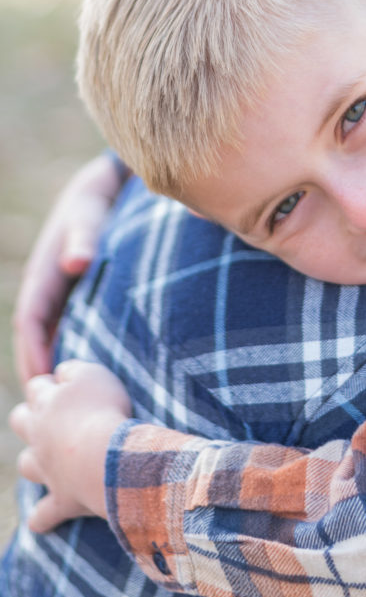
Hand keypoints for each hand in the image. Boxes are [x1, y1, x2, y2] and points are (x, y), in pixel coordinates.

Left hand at [9, 360, 132, 531]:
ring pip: (27, 465)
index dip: (50, 384)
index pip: (37, 386)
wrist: (106, 458)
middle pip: (21, 421)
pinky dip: (42, 519)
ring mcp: (46, 470)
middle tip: (49, 417)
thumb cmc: (102, 411)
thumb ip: (73, 370)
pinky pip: (43, 515)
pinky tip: (42, 522)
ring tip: (45, 463)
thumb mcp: (92, 375)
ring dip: (33, 463)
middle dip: (29, 417)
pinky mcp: (61, 499)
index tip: (65, 384)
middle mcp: (39, 436)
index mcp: (46, 404)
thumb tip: (61, 373)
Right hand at [13, 153, 126, 382]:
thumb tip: (75, 262)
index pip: (30, 321)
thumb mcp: (88, 215)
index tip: (41, 384)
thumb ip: (84, 237)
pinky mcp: (79, 293)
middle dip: (40, 370)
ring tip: (69, 404)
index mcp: (44, 275)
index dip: (33, 352)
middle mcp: (49, 287)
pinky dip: (75, 348)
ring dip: (56, 364)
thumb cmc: (96, 201)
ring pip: (55, 335)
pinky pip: (72, 326)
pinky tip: (93, 374)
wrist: (105, 186)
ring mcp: (63, 292)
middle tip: (50, 409)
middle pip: (38, 337)